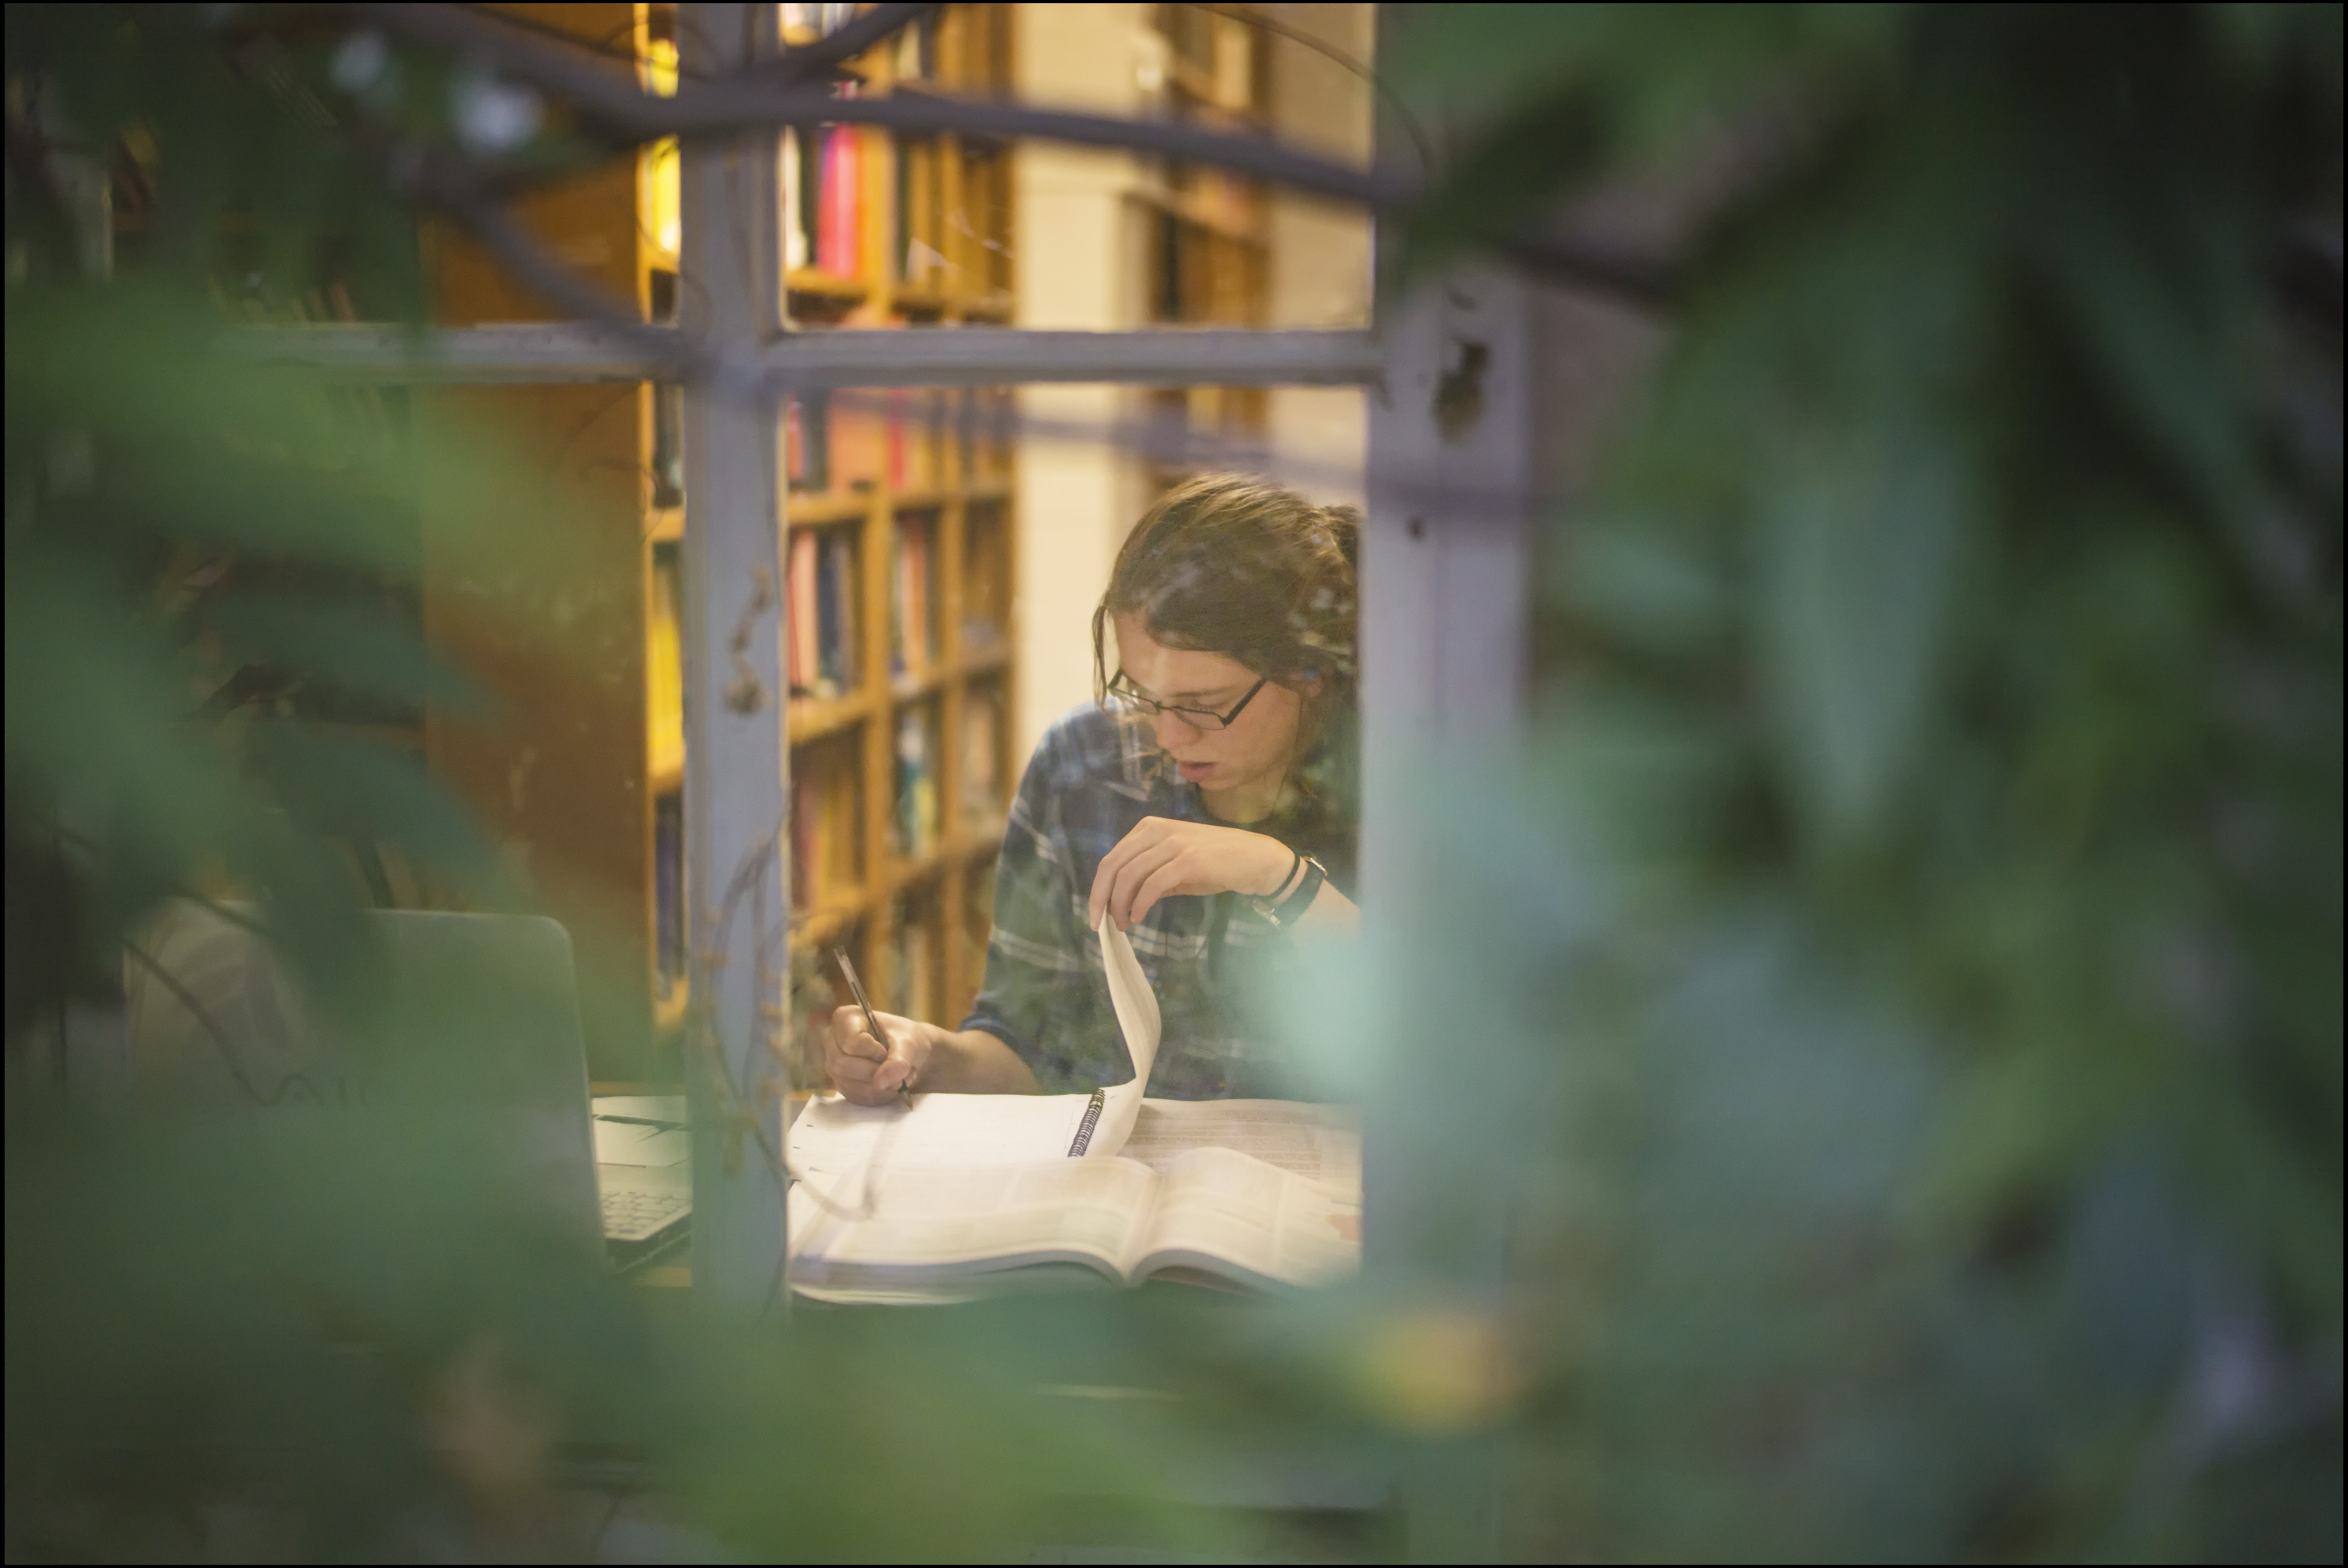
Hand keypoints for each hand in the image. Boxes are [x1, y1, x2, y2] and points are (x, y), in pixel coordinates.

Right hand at [823, 1004, 931, 1104]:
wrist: (910, 1054)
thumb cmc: (906, 1039)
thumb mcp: (909, 1044)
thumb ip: (898, 1061)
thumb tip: (880, 1082)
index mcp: (845, 1018)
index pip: (850, 1043)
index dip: (873, 1053)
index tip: (888, 1051)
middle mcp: (832, 1041)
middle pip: (841, 1065)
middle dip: (874, 1073)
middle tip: (899, 1071)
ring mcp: (833, 1064)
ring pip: (847, 1084)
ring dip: (880, 1087)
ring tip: (900, 1078)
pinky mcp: (842, 1084)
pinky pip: (855, 1097)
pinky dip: (878, 1096)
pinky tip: (890, 1086)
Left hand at [1087, 816, 1294, 930]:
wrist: (1254, 859)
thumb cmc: (1214, 863)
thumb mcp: (1174, 866)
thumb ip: (1147, 877)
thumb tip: (1119, 902)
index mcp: (1148, 828)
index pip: (1111, 858)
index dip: (1097, 888)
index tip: (1095, 913)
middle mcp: (1157, 830)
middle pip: (1113, 866)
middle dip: (1101, 898)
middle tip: (1100, 924)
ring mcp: (1173, 844)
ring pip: (1129, 876)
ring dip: (1120, 905)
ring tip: (1124, 924)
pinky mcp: (1188, 861)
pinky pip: (1152, 885)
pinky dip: (1140, 905)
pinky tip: (1138, 918)